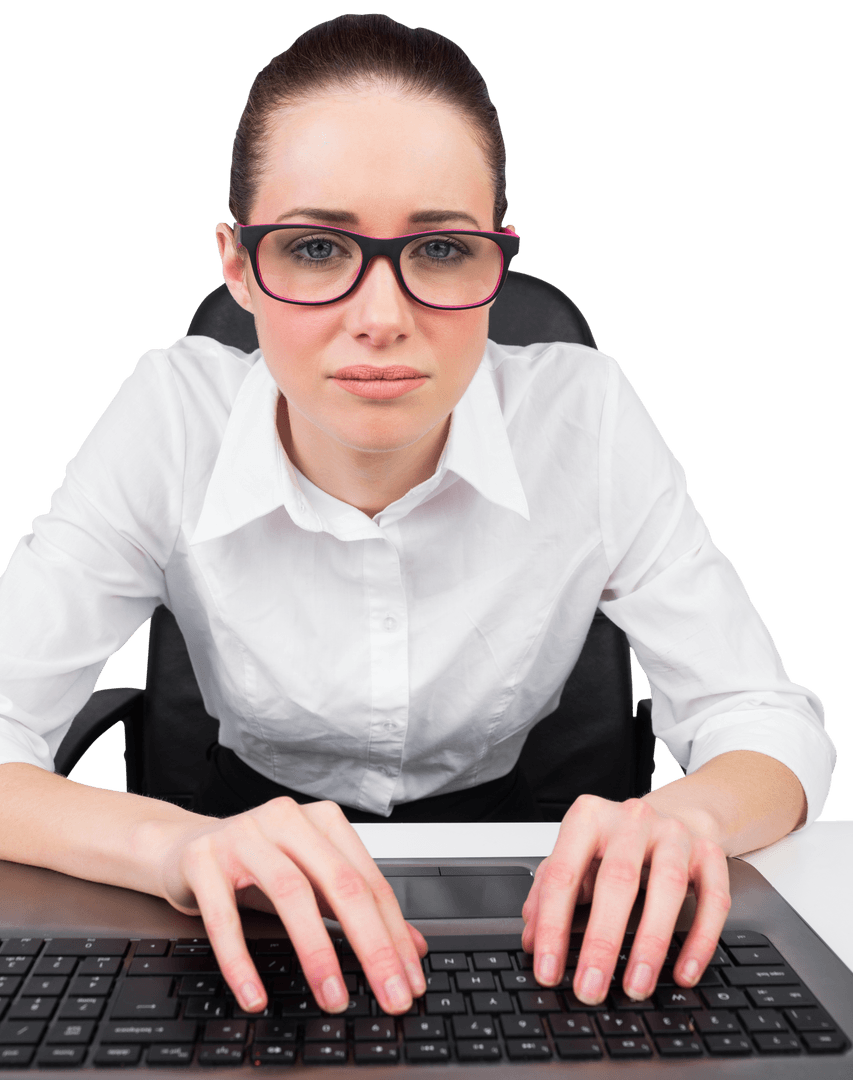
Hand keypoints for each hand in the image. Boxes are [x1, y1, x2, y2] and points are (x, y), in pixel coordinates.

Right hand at [153, 798, 427, 1014]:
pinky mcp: (204, 858)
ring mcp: (244, 835)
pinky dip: (241, 961)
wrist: (183, 847)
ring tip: (333, 998)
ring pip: (291, 893)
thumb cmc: (257, 866)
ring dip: (316, 952)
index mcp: (323, 821)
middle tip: (389, 993)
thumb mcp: (312, 882)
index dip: (394, 934)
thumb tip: (413, 949)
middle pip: (341, 883)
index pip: (370, 882)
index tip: (409, 979)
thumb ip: (361, 909)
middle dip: (371, 945)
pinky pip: (224, 916)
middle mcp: (288, 819)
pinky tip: (255, 995)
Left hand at [520, 794, 730, 1003]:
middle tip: (590, 988)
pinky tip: (683, 972)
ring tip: (636, 987)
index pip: (563, 874)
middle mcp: (631, 819)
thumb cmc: (613, 846)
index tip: (548, 970)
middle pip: (617, 880)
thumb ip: (548, 895)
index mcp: (588, 818)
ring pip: (668, 887)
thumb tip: (532, 941)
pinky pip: (713, 899)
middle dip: (602, 942)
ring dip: (651, 943)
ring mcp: (675, 834)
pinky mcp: (710, 853)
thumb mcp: (575, 859)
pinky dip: (699, 940)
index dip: (552, 926)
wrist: (671, 813)